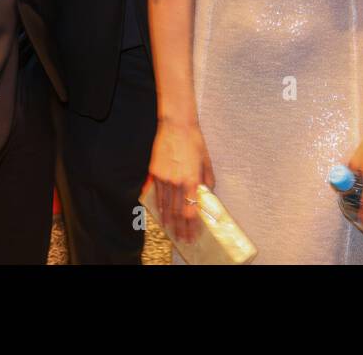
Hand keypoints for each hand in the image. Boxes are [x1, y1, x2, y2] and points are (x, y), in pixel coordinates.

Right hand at [143, 118, 214, 244]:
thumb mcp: (206, 160)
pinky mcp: (154, 172)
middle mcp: (177, 181)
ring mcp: (164, 177)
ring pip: (165, 204)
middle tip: (181, 238)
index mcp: (192, 179)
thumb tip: (207, 193)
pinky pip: (155, 192)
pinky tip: (159, 212)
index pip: (191, 210)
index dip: (191, 225)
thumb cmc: (194, 140)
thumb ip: (207, 179)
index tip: (192, 234)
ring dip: (168, 219)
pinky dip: (158, 204)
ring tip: (170, 229)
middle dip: (180, 227)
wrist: (176, 124)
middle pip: (178, 211)